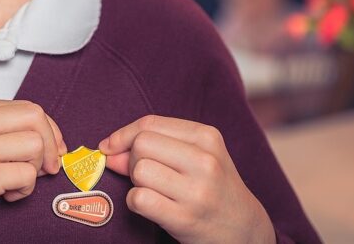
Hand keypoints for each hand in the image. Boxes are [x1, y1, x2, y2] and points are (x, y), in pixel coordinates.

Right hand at [0, 97, 66, 243]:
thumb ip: (0, 130)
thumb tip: (52, 139)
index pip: (27, 107)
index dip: (49, 130)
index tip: (54, 150)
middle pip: (36, 118)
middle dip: (51, 144)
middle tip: (47, 168)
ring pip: (35, 145)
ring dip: (34, 170)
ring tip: (13, 184)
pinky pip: (27, 175)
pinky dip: (24, 190)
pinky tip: (5, 196)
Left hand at [98, 115, 274, 243]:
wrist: (244, 229)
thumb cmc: (213, 187)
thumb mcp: (195, 157)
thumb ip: (153, 147)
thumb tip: (108, 150)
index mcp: (207, 137)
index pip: (149, 124)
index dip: (123, 135)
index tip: (111, 147)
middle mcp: (205, 161)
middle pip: (141, 145)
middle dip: (133, 159)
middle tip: (148, 175)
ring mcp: (197, 191)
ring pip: (139, 170)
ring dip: (136, 182)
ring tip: (155, 190)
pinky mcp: (185, 218)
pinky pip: (139, 199)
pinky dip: (135, 202)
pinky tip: (151, 206)